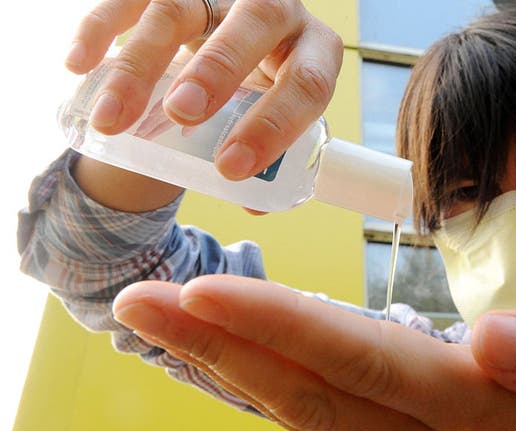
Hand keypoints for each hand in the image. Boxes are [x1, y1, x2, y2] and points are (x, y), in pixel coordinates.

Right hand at [66, 0, 342, 179]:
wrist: (234, 51)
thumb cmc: (261, 95)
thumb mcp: (272, 121)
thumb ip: (269, 160)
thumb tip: (255, 206)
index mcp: (314, 50)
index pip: (307, 83)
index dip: (274, 125)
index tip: (230, 168)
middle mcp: (276, 9)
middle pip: (256, 20)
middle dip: (217, 69)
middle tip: (181, 114)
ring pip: (178, 9)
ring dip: (140, 65)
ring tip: (111, 119)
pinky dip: (101, 30)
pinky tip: (80, 66)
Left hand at [113, 275, 515, 430]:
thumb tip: (495, 341)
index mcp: (464, 404)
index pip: (358, 360)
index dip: (280, 327)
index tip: (203, 291)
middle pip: (303, 392)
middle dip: (218, 346)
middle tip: (141, 304)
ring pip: (295, 411)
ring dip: (222, 364)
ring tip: (159, 319)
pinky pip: (310, 418)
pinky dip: (256, 383)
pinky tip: (214, 351)